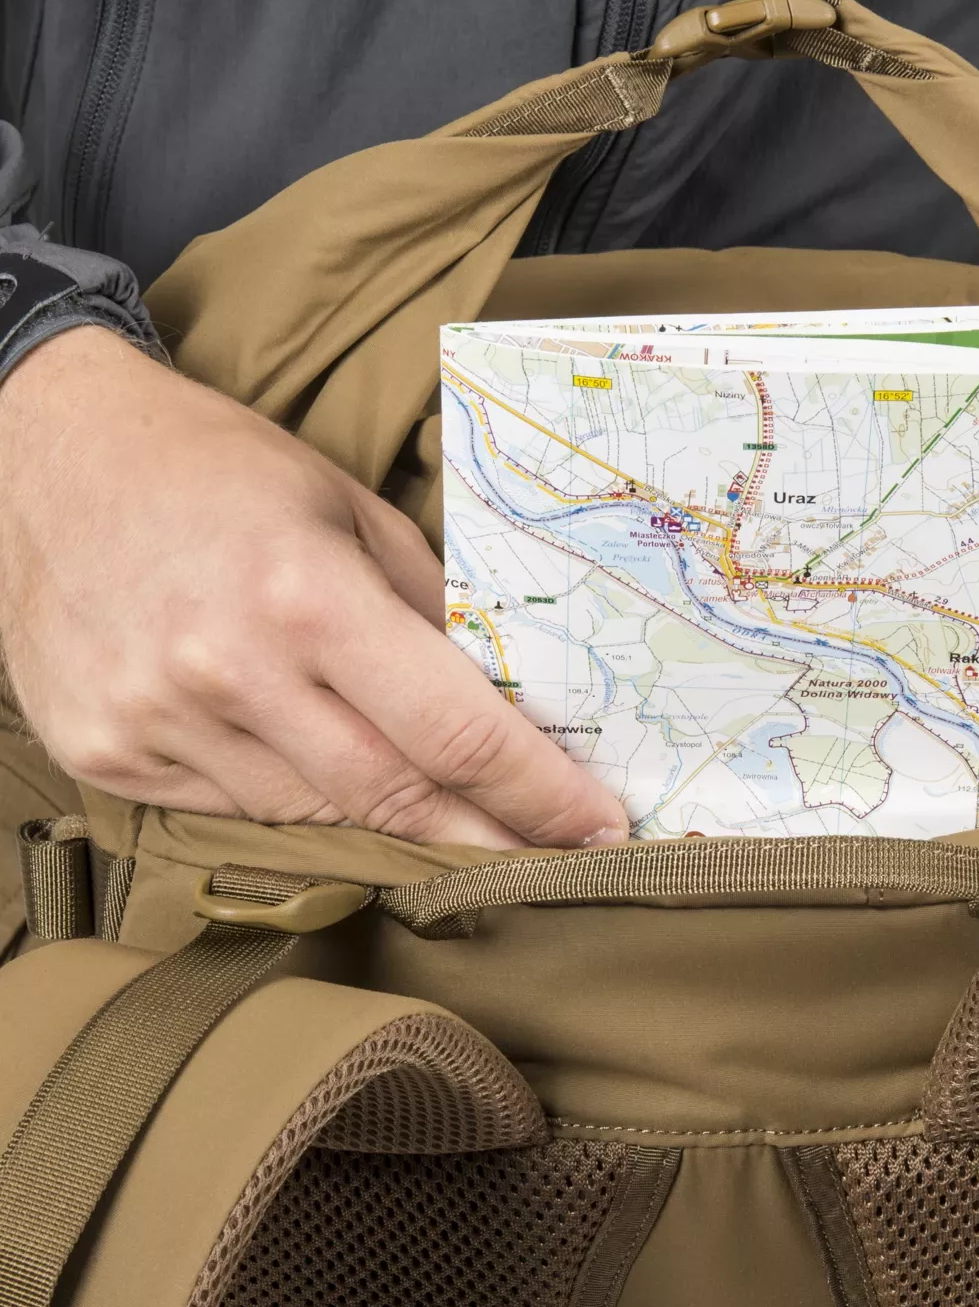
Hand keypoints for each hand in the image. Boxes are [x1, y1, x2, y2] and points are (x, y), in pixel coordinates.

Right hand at [0, 326, 627, 849]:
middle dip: (488, 838)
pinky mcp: (106, 754)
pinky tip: (325, 772)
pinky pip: (236, 809)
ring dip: (393, 820)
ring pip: (316, 815)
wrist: (45, 449)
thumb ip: (425, 612)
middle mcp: (227, 670)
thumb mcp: (350, 511)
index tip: (595, 825)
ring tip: (448, 812)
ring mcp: (156, 721)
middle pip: (393, 797)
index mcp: (306, 596)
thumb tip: (502, 697)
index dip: (536, 792)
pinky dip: (298, 800)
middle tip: (552, 856)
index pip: (454, 731)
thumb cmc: (217, 467)